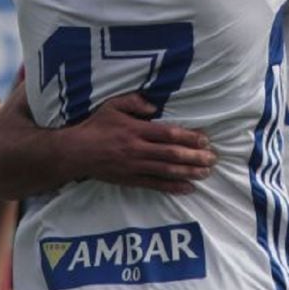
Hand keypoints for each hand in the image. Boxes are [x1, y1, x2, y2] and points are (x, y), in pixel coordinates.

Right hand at [71, 93, 217, 193]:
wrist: (75, 152)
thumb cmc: (96, 127)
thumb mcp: (112, 106)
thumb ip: (134, 102)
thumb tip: (155, 106)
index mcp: (135, 130)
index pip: (167, 133)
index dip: (188, 137)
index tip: (205, 139)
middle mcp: (137, 150)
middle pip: (171, 154)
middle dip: (194, 157)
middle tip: (213, 158)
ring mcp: (134, 167)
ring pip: (166, 171)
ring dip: (188, 172)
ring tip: (206, 173)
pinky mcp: (131, 180)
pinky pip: (155, 185)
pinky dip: (173, 187)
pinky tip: (188, 188)